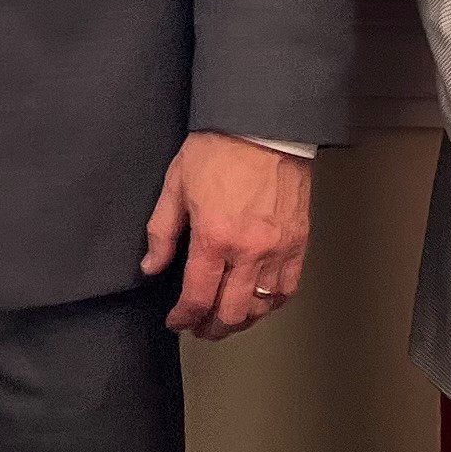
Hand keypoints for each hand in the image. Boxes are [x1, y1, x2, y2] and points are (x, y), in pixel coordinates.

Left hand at [140, 132, 311, 338]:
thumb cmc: (218, 148)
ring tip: (225, 317)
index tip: (176, 321)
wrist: (264, 124)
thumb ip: (162, 230)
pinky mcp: (298, 242)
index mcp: (214, 237)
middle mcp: (248, 251)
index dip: (183, 317)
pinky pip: (287, 289)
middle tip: (199, 327)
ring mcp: (278, 249)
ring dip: (240, 320)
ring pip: (260, 307)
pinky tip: (257, 301)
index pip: (197, 297)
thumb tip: (151, 266)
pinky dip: (271, 303)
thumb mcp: (176, 183)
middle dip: (210, 328)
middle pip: (231, 313)